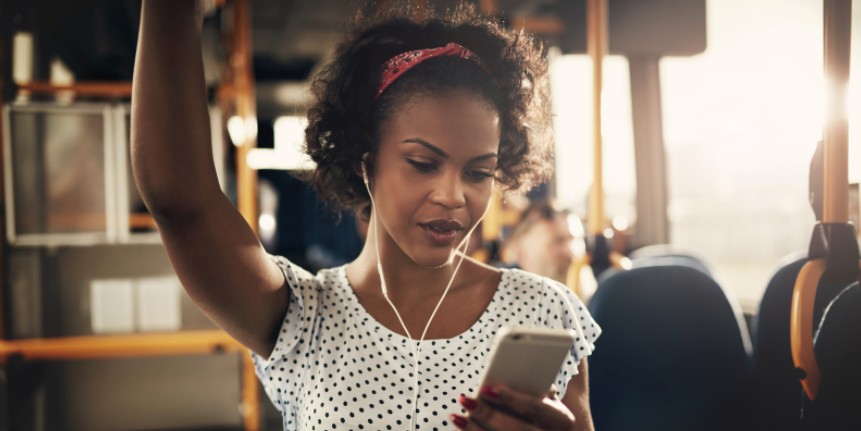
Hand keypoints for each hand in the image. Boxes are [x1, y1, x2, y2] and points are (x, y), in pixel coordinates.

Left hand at [450, 384, 575, 430]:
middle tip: (466, 400)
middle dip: (489, 414)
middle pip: (518, 429)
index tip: (487, 388)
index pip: (536, 407)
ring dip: (476, 429)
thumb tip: (509, 373)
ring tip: (457, 415)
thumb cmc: (548, 412)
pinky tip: (462, 424)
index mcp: (563, 420)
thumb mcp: (549, 400)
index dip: (511, 398)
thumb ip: (535, 387)